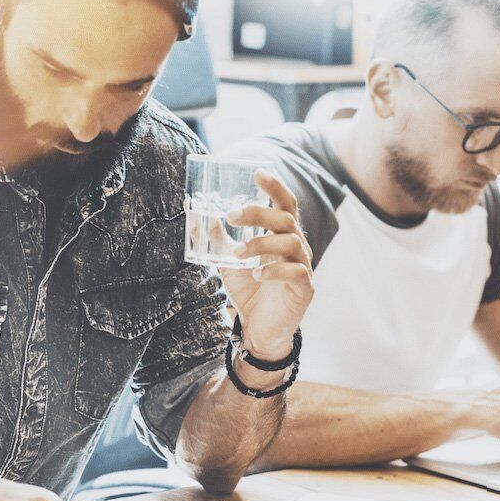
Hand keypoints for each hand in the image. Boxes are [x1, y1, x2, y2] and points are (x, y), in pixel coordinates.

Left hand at [219, 171, 312, 360]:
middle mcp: (296, 247)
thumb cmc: (249, 290)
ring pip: (290, 242)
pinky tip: (258, 274)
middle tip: (232, 215)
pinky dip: (275, 270)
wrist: (258, 329)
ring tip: (239, 253)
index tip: (257, 172)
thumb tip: (195, 212)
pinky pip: (296, 271)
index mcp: (280, 236)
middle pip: (285, 218)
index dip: (275, 186)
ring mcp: (303, 267)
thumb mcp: (228, 260)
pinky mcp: (305, 289)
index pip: (285, 204)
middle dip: (258, 213)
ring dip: (261, 243)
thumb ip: (217, 237)